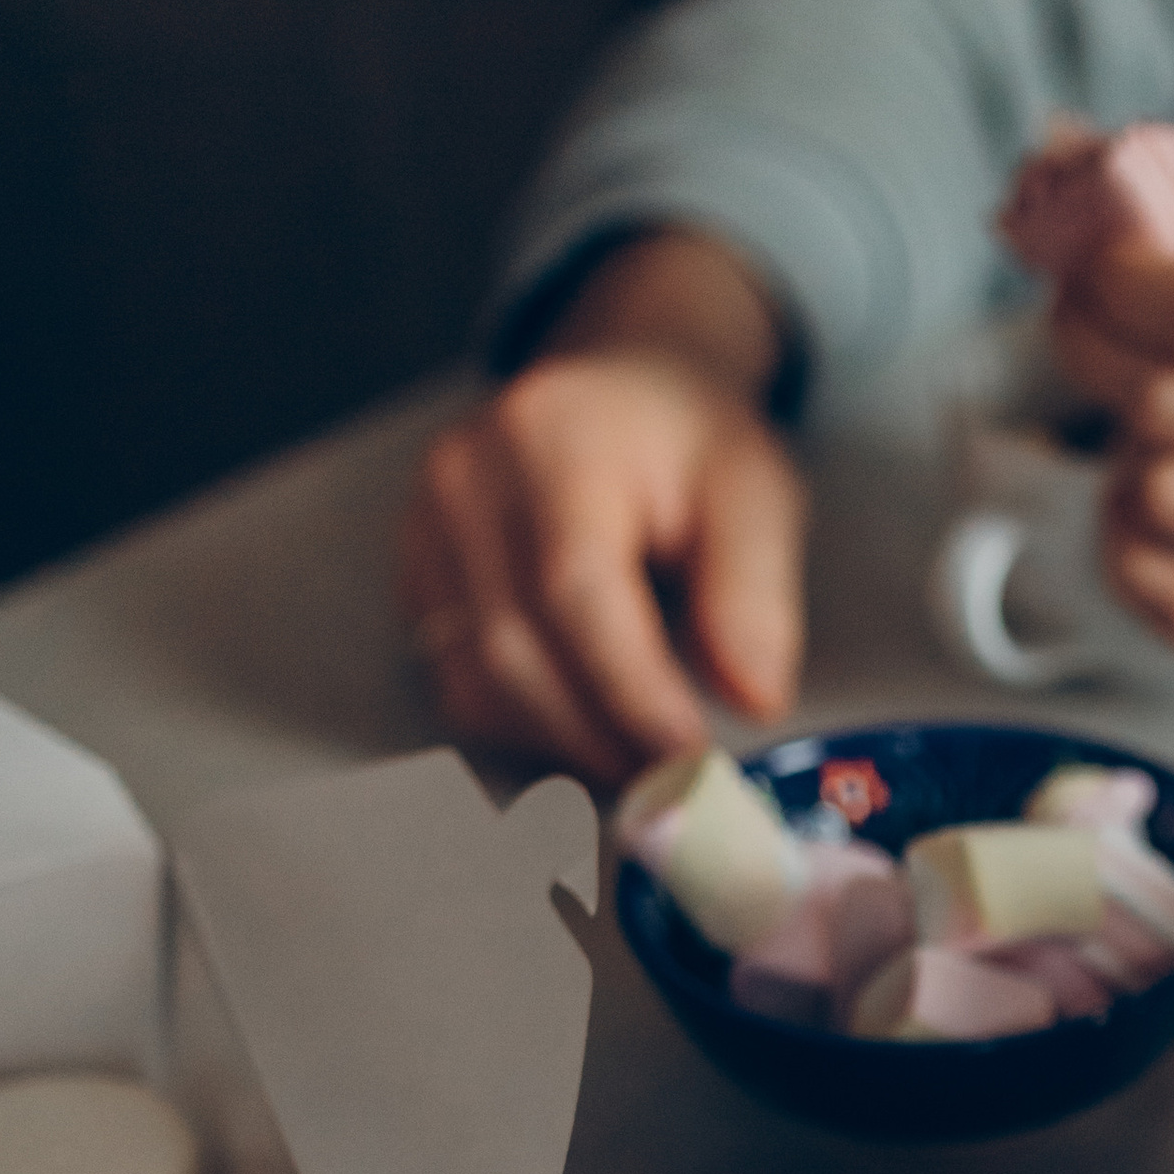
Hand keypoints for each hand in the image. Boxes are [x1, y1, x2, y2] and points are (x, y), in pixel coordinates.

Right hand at [398, 232, 806, 781]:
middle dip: (602, 738)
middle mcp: (468, 479)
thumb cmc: (693, 444)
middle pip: (515, 653)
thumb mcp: (756, 494)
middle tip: (677, 783)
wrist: (623, 390)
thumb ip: (756, 593)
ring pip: (478, 684)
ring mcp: (426, 526)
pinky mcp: (416, 571)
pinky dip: (528, 726)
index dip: (631, 694)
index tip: (690, 760)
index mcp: (554, 440)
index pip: (576, 594)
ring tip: (640, 752)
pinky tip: (588, 722)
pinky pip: (458, 682)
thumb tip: (754, 698)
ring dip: (565, 745)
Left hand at [1049, 160, 1173, 679]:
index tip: (1095, 252)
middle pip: (1162, 401)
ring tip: (1157, 404)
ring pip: (1154, 500)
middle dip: (1092, 340)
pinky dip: (1132, 545)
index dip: (1111, 275)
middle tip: (1097, 312)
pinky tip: (1159, 494)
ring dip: (1121, 440)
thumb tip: (1109, 177)